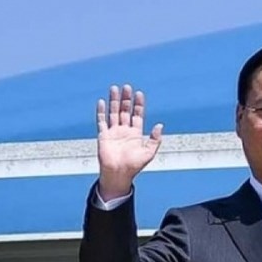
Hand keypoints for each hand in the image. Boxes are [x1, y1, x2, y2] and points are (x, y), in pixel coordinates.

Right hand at [95, 84, 163, 199]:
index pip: (137, 115)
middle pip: (125, 110)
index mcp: (135, 133)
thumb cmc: (134, 166)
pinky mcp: (103, 135)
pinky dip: (101, 111)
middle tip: (127, 87)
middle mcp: (124, 130)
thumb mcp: (149, 153)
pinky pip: (101, 121)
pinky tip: (102, 102)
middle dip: (126, 99)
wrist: (118, 174)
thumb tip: (160, 125)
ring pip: (113, 112)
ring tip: (114, 88)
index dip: (138, 104)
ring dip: (114, 101)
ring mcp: (113, 132)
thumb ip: (155, 139)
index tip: (139, 94)